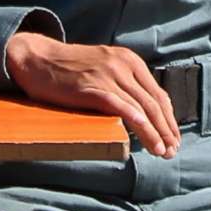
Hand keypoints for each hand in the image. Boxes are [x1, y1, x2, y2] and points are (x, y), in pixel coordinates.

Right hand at [4, 31, 180, 157]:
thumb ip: (122, 84)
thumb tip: (140, 112)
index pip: (158, 94)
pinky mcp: (92, 88)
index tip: (174, 138)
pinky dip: (138, 124)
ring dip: (156, 133)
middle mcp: (124, 65)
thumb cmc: (68, 69)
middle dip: (167, 129)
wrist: (37, 57)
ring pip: (142, 107)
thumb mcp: (103, 68)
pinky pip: (121, 107)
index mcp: (130, 60)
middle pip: (154, 102)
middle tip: (173, 150)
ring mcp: (108, 75)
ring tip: (163, 152)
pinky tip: (147, 138)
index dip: (169, 119)